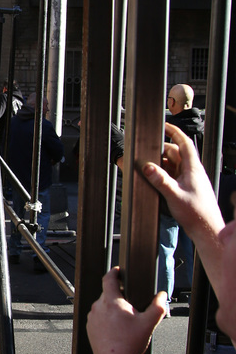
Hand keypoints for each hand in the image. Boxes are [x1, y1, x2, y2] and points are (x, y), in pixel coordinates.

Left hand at [86, 267, 165, 353]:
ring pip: (103, 305)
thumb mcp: (149, 323)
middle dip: (119, 296)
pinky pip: (98, 316)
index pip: (109, 278)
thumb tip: (162, 296)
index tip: (119, 271)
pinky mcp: (89, 327)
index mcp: (112, 302)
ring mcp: (92, 317)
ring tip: (124, 321)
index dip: (114, 272)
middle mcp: (98, 307)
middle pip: (108, 293)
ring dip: (112, 308)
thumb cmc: (129, 344)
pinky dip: (106, 318)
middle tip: (130, 307)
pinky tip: (116, 328)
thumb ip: (158, 307)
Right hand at [142, 123, 222, 237]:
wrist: (206, 228)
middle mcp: (193, 171)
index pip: (184, 143)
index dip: (174, 132)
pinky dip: (165, 175)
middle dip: (161, 152)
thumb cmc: (196, 213)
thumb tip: (148, 167)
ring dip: (162, 166)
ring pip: (174, 165)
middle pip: (176, 153)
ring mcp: (191, 179)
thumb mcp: (173, 195)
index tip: (164, 126)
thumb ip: (159, 180)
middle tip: (148, 157)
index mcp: (193, 168)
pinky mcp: (188, 188)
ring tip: (151, 172)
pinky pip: (174, 176)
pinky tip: (158, 182)